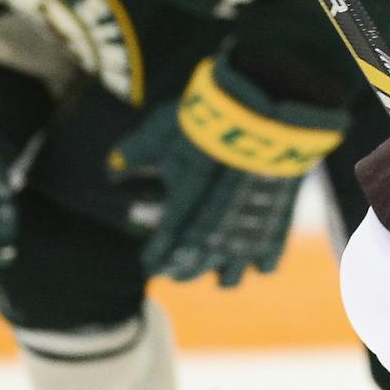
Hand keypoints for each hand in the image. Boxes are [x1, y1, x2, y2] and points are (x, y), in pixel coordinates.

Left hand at [110, 57, 344, 283]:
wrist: (261, 113)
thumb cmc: (205, 121)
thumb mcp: (160, 133)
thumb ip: (135, 154)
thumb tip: (110, 170)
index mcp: (180, 216)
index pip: (161, 252)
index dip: (154, 260)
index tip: (148, 263)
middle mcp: (212, 233)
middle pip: (193, 267)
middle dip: (182, 270)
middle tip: (176, 269)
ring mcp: (247, 231)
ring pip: (232, 275)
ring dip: (222, 276)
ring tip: (219, 275)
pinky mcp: (278, 221)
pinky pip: (269, 258)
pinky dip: (261, 264)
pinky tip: (257, 263)